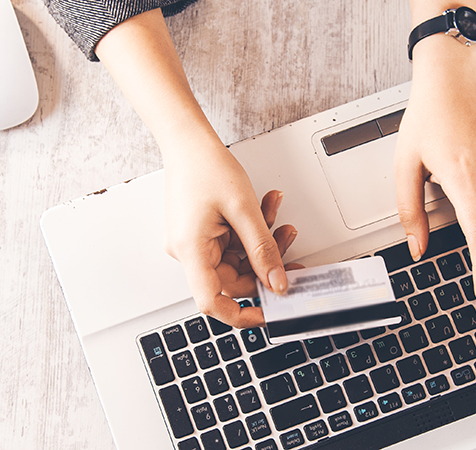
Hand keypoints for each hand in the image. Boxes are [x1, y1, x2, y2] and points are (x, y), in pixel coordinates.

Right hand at [164, 150, 297, 327]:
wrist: (188, 141)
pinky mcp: (199, 233)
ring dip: (262, 242)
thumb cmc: (205, 166)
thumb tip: (277, 282)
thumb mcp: (244, 209)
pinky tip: (264, 211)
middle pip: (233, 279)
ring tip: (280, 219)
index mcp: (191, 250)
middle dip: (264, 262)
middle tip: (289, 245)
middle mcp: (187, 251)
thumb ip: (263, 250)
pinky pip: (231, 244)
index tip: (269, 314)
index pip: (213, 302)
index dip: (242, 315)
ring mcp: (192, 243)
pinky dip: (250, 232)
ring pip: (236, 259)